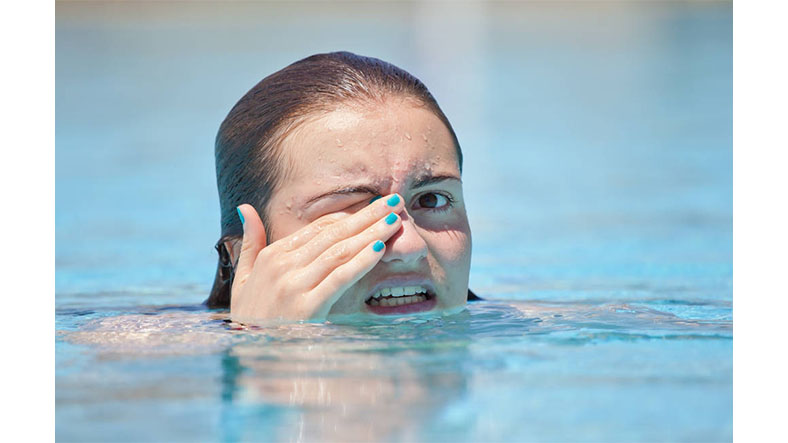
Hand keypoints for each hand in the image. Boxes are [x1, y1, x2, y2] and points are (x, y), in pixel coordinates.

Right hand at [230, 194, 404, 322]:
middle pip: (334, 234)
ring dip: (371, 233)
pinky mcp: (308, 306)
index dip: (350, 215)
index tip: (375, 206)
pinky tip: (380, 248)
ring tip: (395, 220)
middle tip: (395, 201)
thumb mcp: (243, 277)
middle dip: (367, 216)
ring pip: (340, 251)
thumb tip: (246, 207)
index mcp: (273, 256)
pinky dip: (361, 261)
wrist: (249, 354)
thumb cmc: (250, 318)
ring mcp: (295, 285)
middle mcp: (284, 265)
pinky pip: (340, 278)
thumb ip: (250, 242)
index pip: (319, 228)